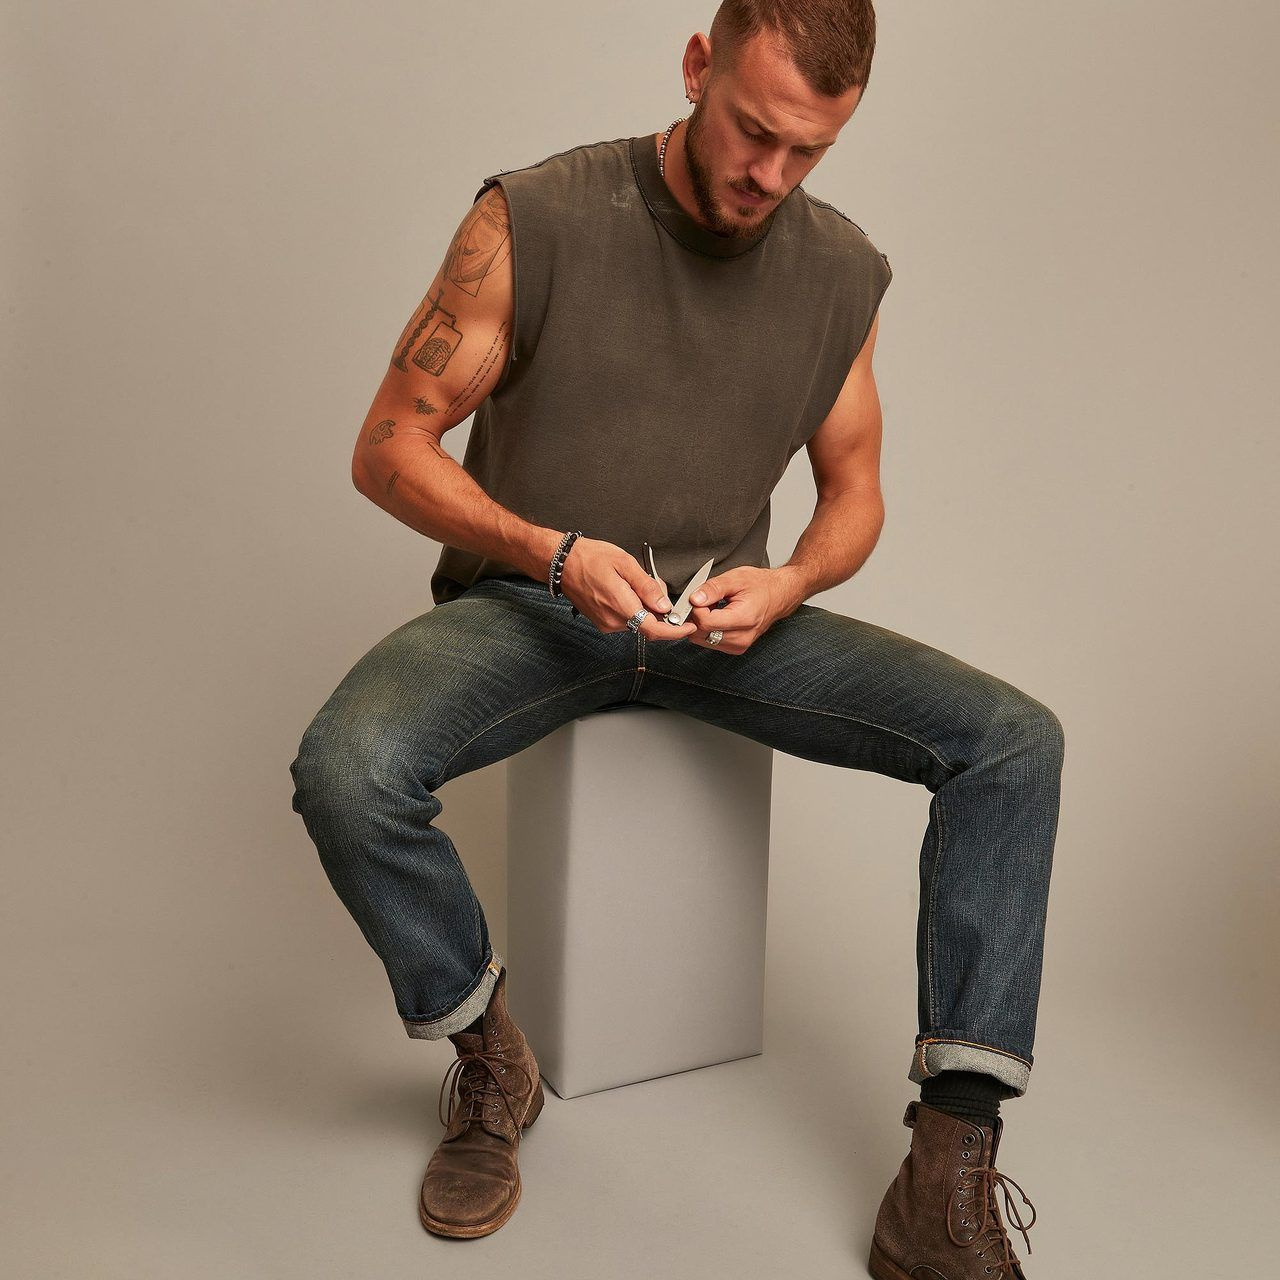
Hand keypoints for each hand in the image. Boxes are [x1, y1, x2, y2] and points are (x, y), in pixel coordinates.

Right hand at [558, 537, 698, 640]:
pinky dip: (634, 608)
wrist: (562, 563)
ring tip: (634, 583)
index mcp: (621, 605)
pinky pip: (627, 619)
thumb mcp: (625, 563)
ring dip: (645, 607)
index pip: (653, 629)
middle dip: (659, 609)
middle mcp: (613, 620)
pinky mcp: (602, 622)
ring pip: (638, 621)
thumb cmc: (591, 558)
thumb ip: (647, 586)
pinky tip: (626, 590)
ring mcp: (606, 624)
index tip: (689, 626)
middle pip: (648, 623)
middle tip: (654, 584)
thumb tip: (664, 605)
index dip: (675, 631)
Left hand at [684, 566, 798, 653]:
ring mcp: (739, 645)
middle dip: (696, 616)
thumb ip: (713, 588)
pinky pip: (709, 642)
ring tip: (714, 607)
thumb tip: (694, 599)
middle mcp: (742, 637)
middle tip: (706, 600)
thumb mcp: (736, 578)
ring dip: (701, 623)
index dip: (696, 608)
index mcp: (744, 619)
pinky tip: (717, 617)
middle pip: (701, 634)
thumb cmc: (761, 585)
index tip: (699, 597)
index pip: (705, 622)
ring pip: (702, 639)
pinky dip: (707, 629)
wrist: (779, 595)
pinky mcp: (735, 648)